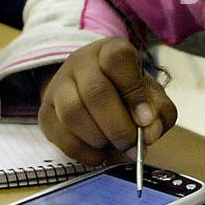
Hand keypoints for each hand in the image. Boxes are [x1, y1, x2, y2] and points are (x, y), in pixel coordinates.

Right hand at [38, 37, 177, 166]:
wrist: (95, 93)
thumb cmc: (129, 94)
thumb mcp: (152, 96)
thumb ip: (159, 113)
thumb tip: (148, 134)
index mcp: (110, 50)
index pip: (117, 59)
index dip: (133, 91)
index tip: (145, 119)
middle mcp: (80, 62)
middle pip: (94, 91)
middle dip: (117, 126)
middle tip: (131, 144)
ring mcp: (58, 85)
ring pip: (72, 112)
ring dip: (98, 138)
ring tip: (113, 145)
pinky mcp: (45, 112)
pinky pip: (59, 135)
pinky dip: (83, 152)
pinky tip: (99, 153)